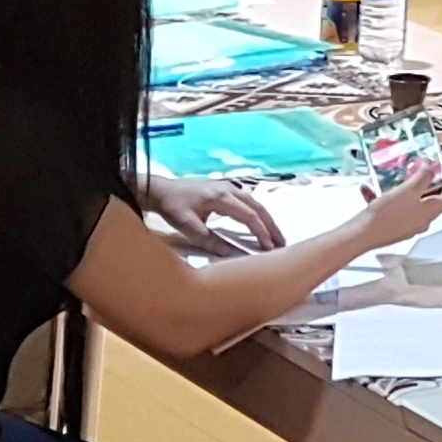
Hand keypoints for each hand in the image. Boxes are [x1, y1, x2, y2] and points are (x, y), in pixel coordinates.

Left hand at [144, 172, 285, 254]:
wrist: (159, 190)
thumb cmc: (172, 208)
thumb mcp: (188, 227)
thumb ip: (210, 241)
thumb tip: (233, 254)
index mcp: (221, 197)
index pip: (249, 216)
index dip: (261, 232)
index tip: (270, 248)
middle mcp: (229, 189)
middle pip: (258, 207)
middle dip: (271, 226)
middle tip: (282, 244)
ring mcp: (227, 187)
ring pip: (254, 203)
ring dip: (265, 220)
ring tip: (274, 236)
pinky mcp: (224, 189)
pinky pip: (247, 201)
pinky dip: (257, 214)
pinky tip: (259, 223)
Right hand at [351, 158, 441, 248]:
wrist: (361, 236)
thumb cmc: (386, 215)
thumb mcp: (408, 190)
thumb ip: (423, 176)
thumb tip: (432, 166)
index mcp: (433, 210)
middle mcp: (425, 218)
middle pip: (438, 195)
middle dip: (429, 178)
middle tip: (418, 167)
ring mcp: (410, 223)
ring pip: (416, 199)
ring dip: (408, 185)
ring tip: (395, 175)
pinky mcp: (395, 225)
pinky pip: (397, 206)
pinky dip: (388, 195)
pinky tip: (371, 188)